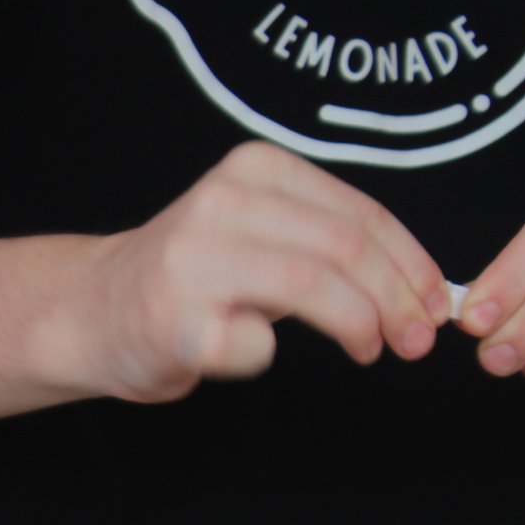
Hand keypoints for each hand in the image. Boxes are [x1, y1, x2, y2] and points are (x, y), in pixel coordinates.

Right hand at [61, 142, 446, 402]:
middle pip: (345, 250)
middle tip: (413, 341)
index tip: (433, 305)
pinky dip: (268, 354)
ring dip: (359, 327)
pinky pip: (254, 342)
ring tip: (370, 349)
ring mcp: (191, 260)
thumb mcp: (262, 233)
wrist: (91, 312)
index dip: (412, 266)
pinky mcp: (171, 319)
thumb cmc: (193, 282)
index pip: (361, 215)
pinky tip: (253, 350)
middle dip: (396, 302)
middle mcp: (220, 203)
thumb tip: (423, 290)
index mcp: (253, 170)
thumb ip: (330, 243)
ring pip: (313, 287)